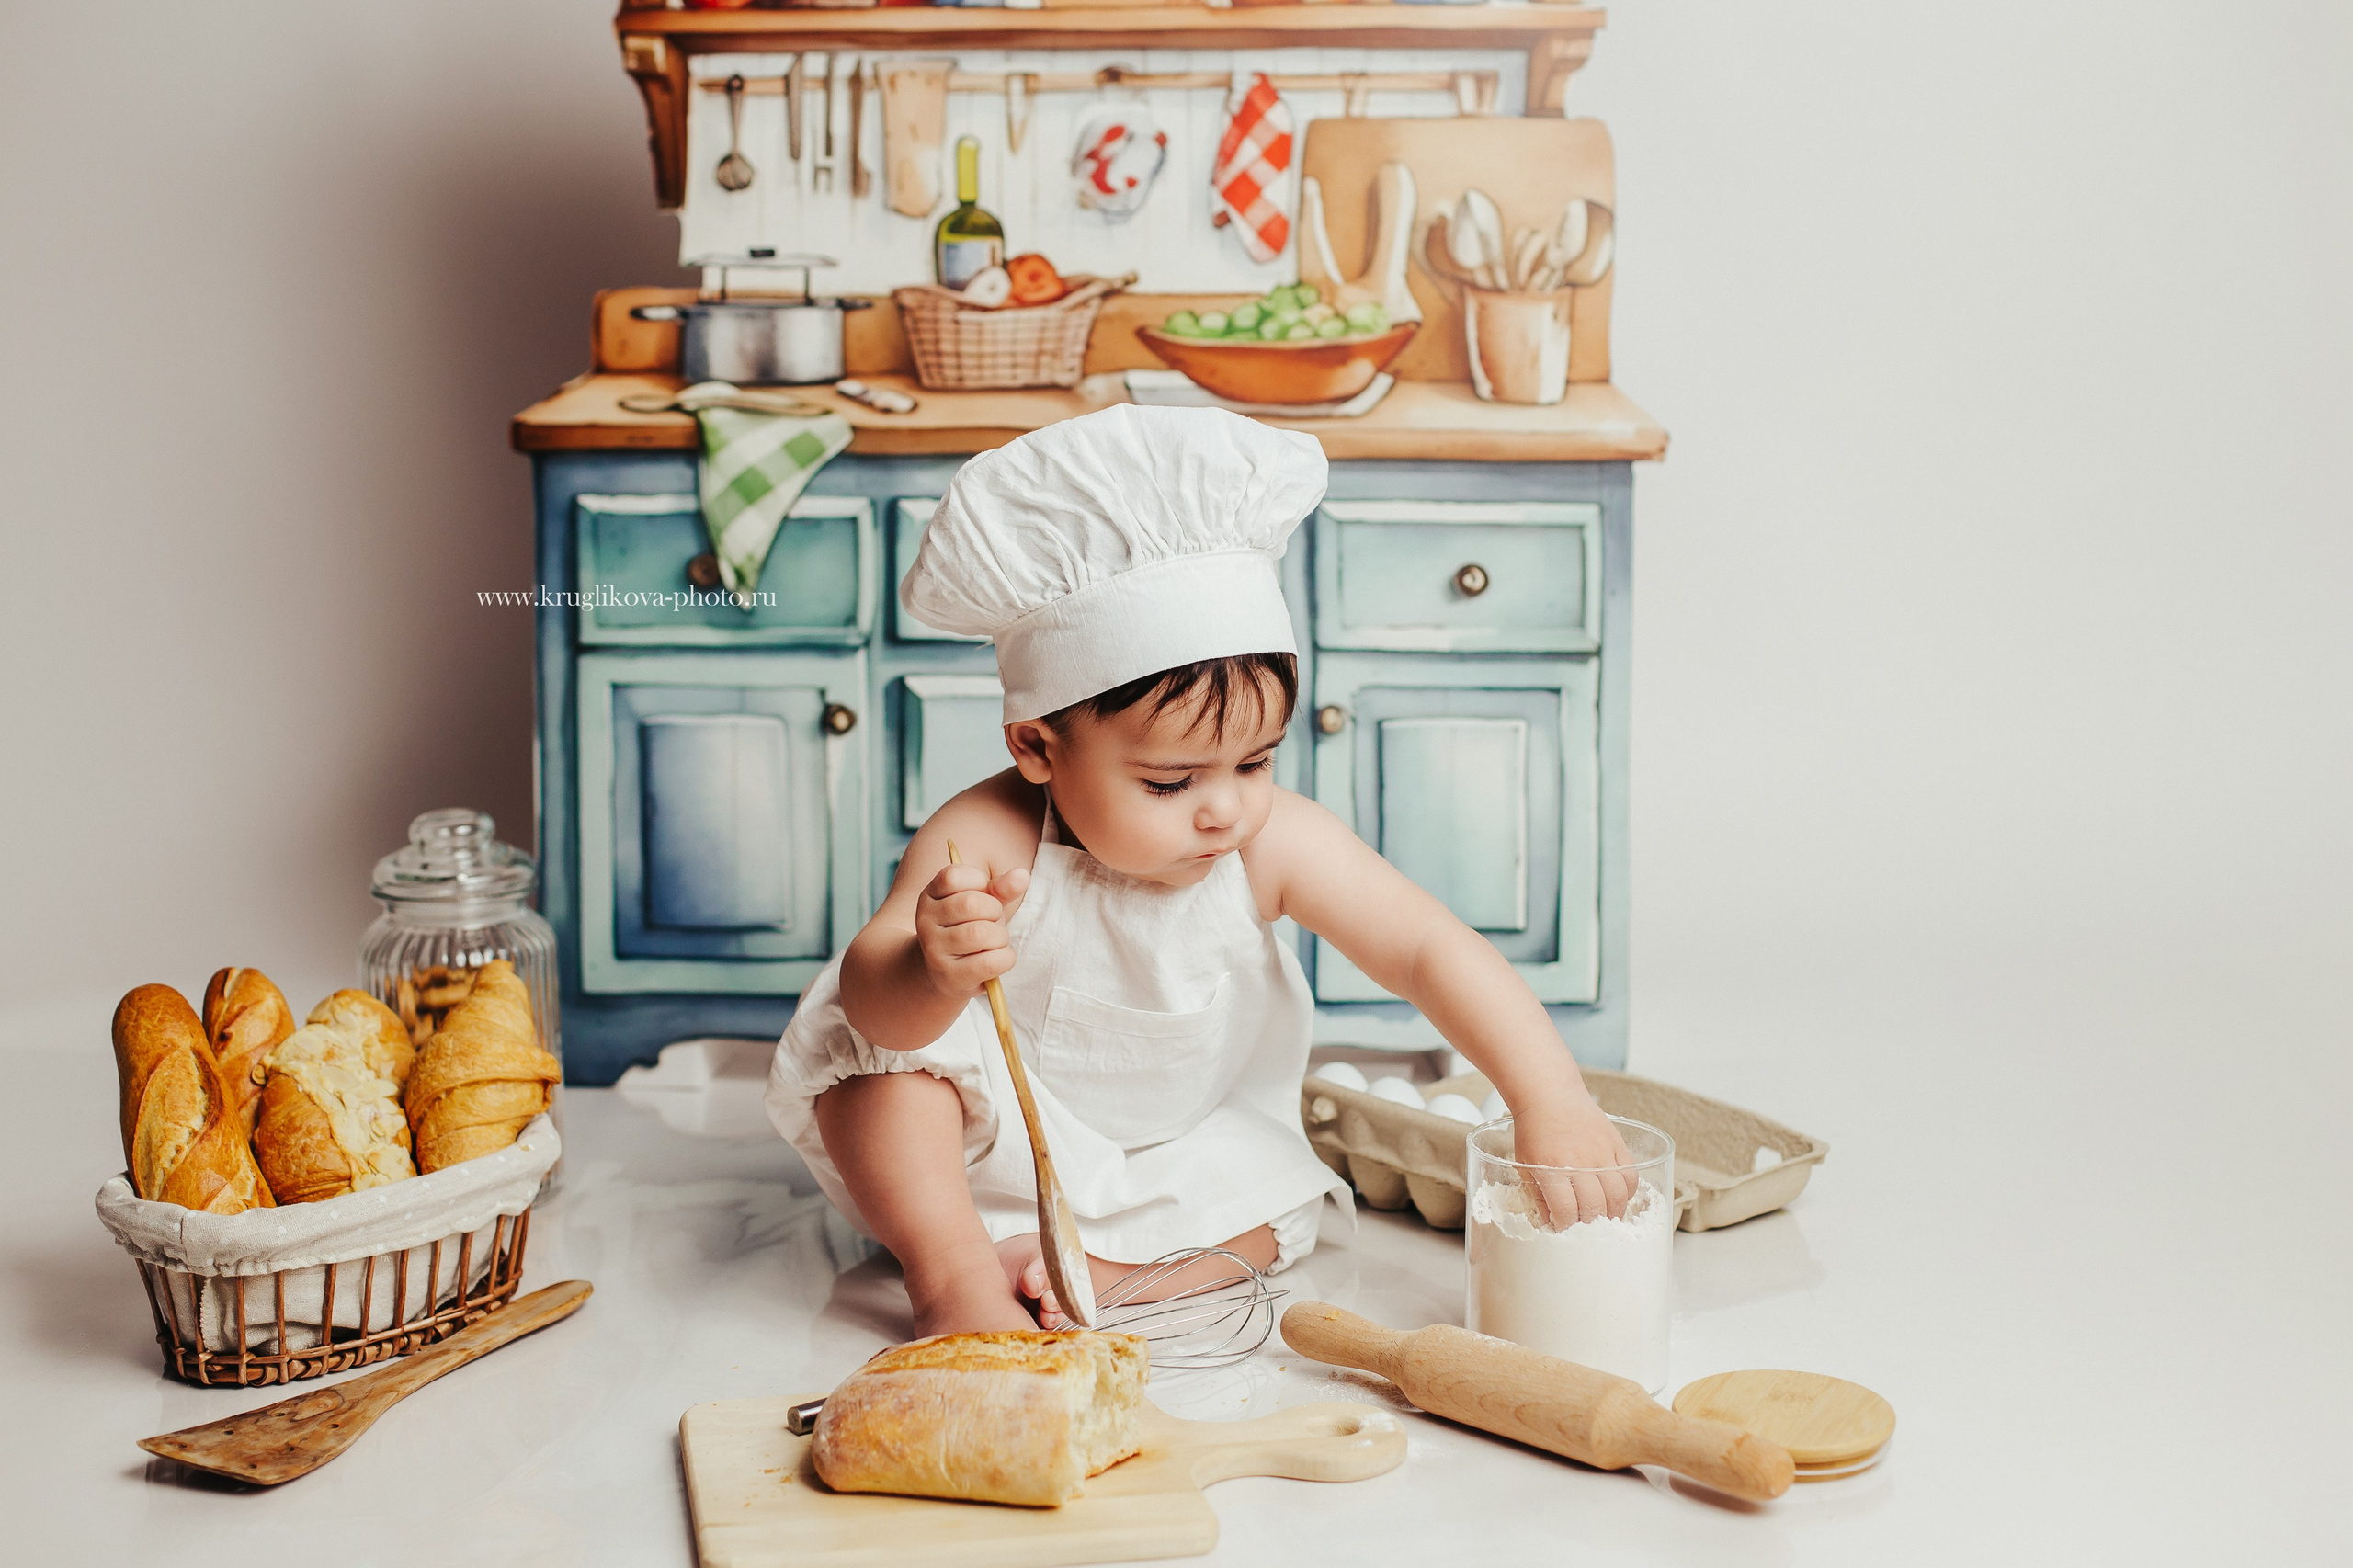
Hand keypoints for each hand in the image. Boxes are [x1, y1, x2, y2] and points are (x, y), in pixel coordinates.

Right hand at [916, 862, 1029, 997]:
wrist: (945, 973)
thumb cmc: (968, 930)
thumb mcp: (983, 903)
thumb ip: (1001, 888)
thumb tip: (1022, 876)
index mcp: (930, 896)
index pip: (953, 877)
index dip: (979, 882)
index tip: (983, 896)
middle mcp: (925, 920)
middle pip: (971, 904)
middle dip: (995, 912)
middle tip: (993, 923)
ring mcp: (934, 949)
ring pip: (980, 933)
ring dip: (1000, 937)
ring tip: (994, 942)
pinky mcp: (950, 975)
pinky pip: (990, 962)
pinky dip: (1005, 959)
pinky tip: (998, 959)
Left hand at [1511, 1099, 1636, 1227]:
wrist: (1549, 1095)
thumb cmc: (1534, 1129)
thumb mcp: (1525, 1164)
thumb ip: (1538, 1195)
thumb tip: (1551, 1223)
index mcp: (1551, 1166)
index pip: (1565, 1208)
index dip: (1566, 1226)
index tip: (1564, 1229)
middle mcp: (1579, 1160)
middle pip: (1595, 1205)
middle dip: (1591, 1224)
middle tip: (1587, 1228)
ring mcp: (1601, 1150)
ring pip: (1618, 1193)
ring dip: (1614, 1212)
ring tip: (1606, 1217)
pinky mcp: (1616, 1142)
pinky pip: (1630, 1174)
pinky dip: (1627, 1191)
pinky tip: (1618, 1196)